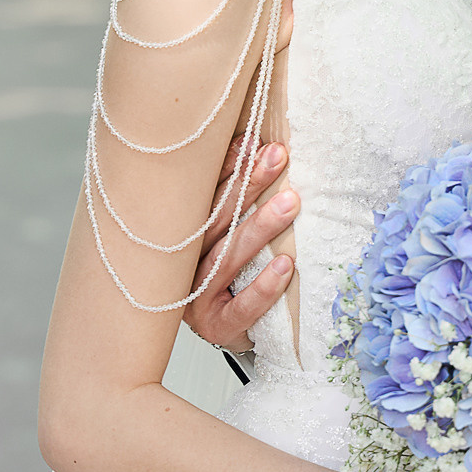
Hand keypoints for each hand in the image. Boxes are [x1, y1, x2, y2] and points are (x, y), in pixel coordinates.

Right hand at [182, 141, 296, 354]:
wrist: (224, 330)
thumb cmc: (228, 276)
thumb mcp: (224, 235)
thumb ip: (234, 203)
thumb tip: (259, 147)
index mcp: (181, 236)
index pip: (203, 196)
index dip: (227, 167)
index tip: (252, 141)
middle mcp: (182, 263)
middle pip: (215, 220)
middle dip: (248, 185)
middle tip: (276, 158)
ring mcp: (196, 297)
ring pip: (227, 259)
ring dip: (260, 228)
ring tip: (289, 204)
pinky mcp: (216, 326)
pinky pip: (241, 306)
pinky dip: (263, 286)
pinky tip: (284, 265)